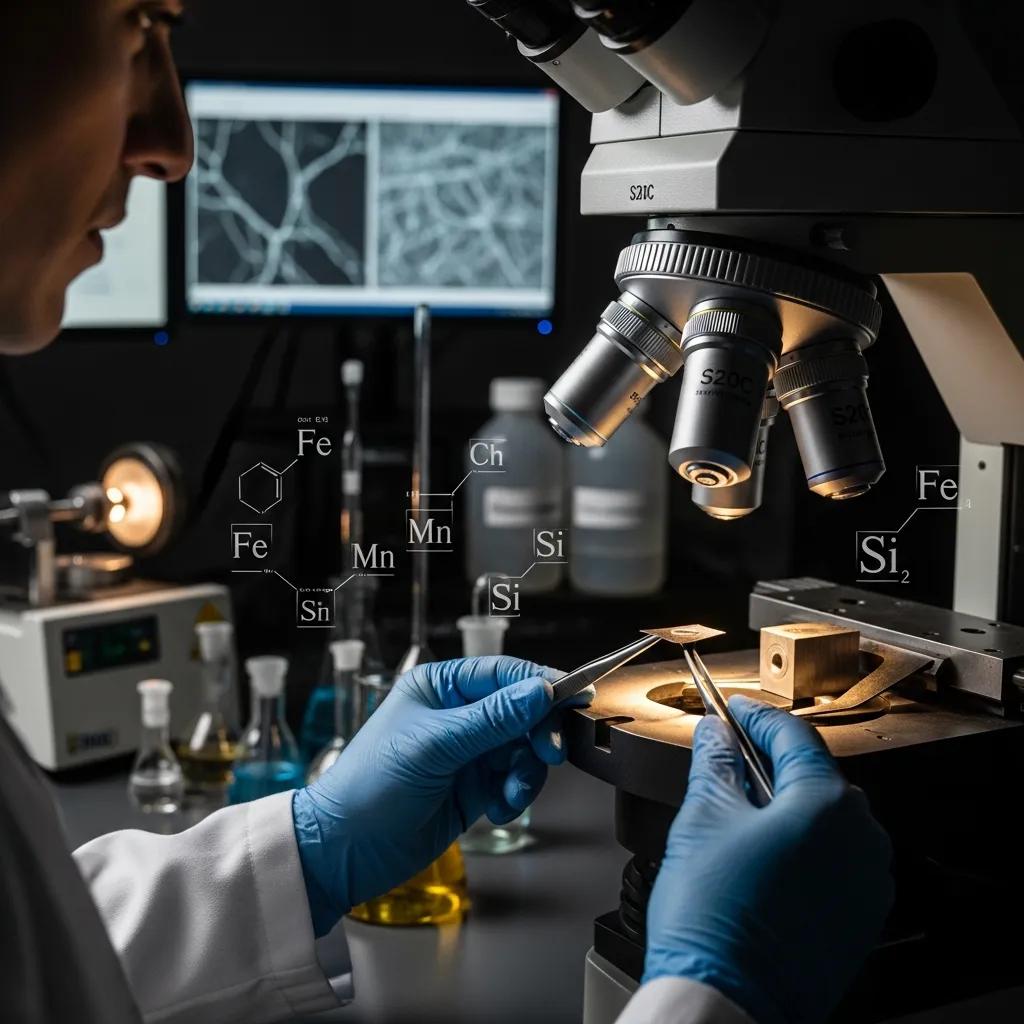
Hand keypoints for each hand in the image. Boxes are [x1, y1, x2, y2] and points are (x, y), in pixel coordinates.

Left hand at [292, 656, 583, 935]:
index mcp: (439, 687)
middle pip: (522, 711)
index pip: (503, 673)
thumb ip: (493, 719)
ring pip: (524, 748)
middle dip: (537, 734)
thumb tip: (539, 692)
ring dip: (526, 772)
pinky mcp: (474, 785)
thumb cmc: (369, 788)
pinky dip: (516, 794)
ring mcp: (467, 751)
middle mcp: (456, 714)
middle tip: (548, 754)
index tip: (573, 697)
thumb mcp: (435, 746)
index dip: (541, 684)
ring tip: (508, 794)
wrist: (345, 851)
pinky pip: (515, 779)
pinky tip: (497, 807)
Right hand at [644, 696, 893, 1023]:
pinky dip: (802, 843)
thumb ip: (715, 765)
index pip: (792, 736)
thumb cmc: (715, 921)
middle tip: (730, 751)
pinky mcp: (858, 916)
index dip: (756, 716)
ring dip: (786, 802)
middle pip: (814, 774)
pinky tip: (761, 852)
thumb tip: (716, 738)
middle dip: (771, 758)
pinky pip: (834, 858)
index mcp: (826, 804)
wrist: (725, 1002)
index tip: (735, 709)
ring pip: (826, 818)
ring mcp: (866, 881)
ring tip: (738, 806)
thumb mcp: (703, 818)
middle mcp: (861, 839)